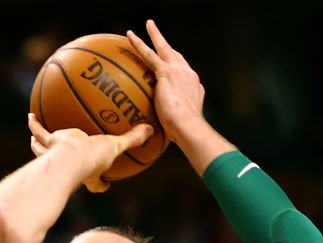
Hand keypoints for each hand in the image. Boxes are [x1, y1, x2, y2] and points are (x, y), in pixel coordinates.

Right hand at [28, 113, 151, 192]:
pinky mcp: (49, 143)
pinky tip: (31, 116)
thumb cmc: (93, 157)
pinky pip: (40, 133)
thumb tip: (151, 130)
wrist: (70, 156)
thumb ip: (133, 139)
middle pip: (68, 169)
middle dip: (75, 168)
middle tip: (65, 161)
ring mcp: (57, 155)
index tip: (105, 186)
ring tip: (35, 139)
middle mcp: (72, 167)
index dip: (101, 186)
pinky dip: (35, 125)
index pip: (97, 184)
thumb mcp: (117, 146)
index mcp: (90, 174)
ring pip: (46, 150)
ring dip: (40, 146)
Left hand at [127, 20, 204, 144]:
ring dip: (155, 36)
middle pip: (177, 56)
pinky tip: (129, 36)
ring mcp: (178, 72)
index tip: (171, 70)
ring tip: (147, 25)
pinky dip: (139, 44)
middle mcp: (188, 75)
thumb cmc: (184, 134)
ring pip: (164, 48)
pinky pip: (149, 54)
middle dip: (169, 47)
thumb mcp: (178, 128)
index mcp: (193, 87)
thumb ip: (168, 125)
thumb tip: (152, 137)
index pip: (183, 74)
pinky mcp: (166, 72)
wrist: (188, 127)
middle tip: (160, 39)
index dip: (177, 70)